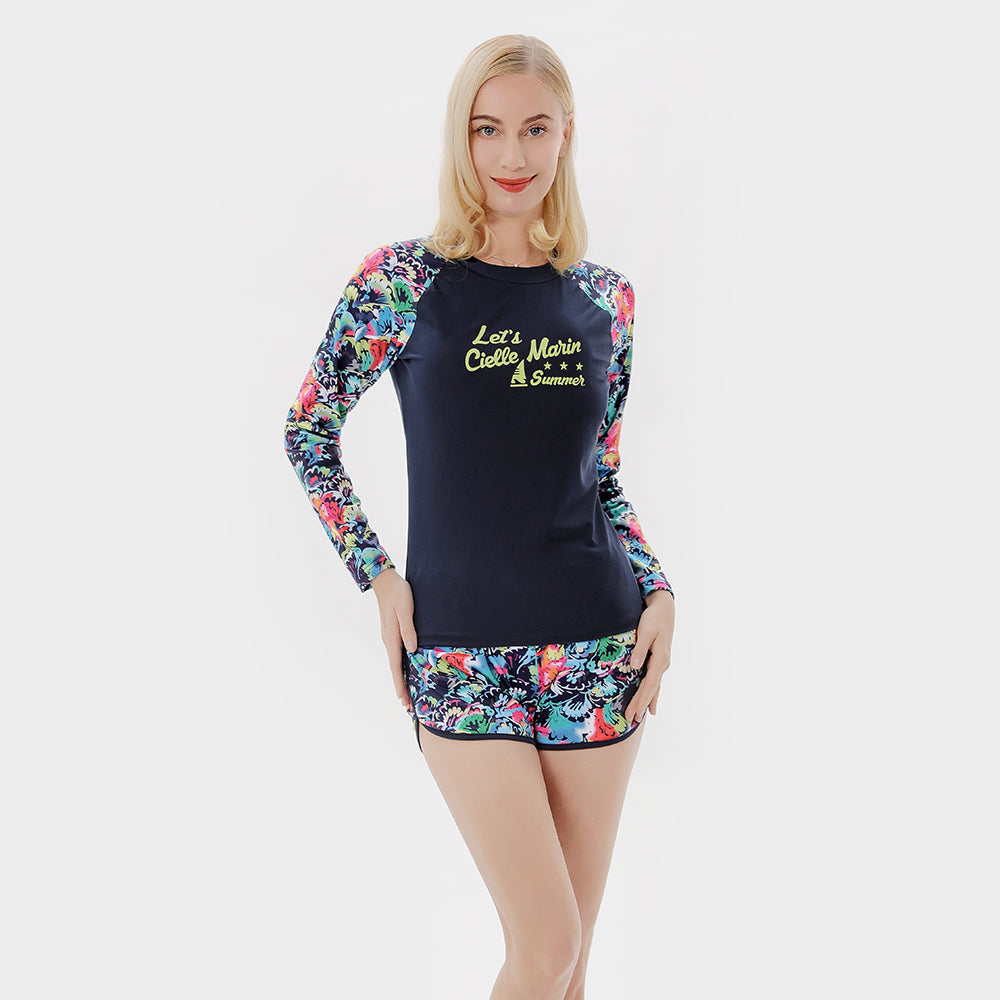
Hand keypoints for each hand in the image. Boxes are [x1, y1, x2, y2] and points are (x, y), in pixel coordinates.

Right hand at [370, 567, 417, 711]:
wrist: (385, 581)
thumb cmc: (399, 593)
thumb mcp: (405, 610)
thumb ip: (409, 630)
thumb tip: (412, 650)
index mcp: (392, 638)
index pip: (396, 667)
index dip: (400, 684)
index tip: (403, 701)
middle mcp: (388, 641)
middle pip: (395, 669)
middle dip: (400, 687)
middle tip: (407, 706)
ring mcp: (389, 637)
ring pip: (395, 663)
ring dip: (400, 679)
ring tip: (406, 694)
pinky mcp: (391, 633)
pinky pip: (397, 655)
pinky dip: (400, 667)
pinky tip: (406, 670)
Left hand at [623, 589, 674, 723]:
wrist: (664, 609)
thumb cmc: (653, 618)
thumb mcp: (645, 631)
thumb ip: (640, 650)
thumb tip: (635, 667)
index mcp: (660, 658)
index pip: (649, 684)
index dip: (641, 699)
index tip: (635, 712)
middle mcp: (663, 664)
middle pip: (651, 688)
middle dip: (641, 704)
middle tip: (632, 719)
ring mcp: (662, 663)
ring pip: (653, 686)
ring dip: (646, 701)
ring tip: (640, 716)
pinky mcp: (658, 660)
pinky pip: (653, 680)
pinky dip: (651, 692)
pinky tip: (650, 702)